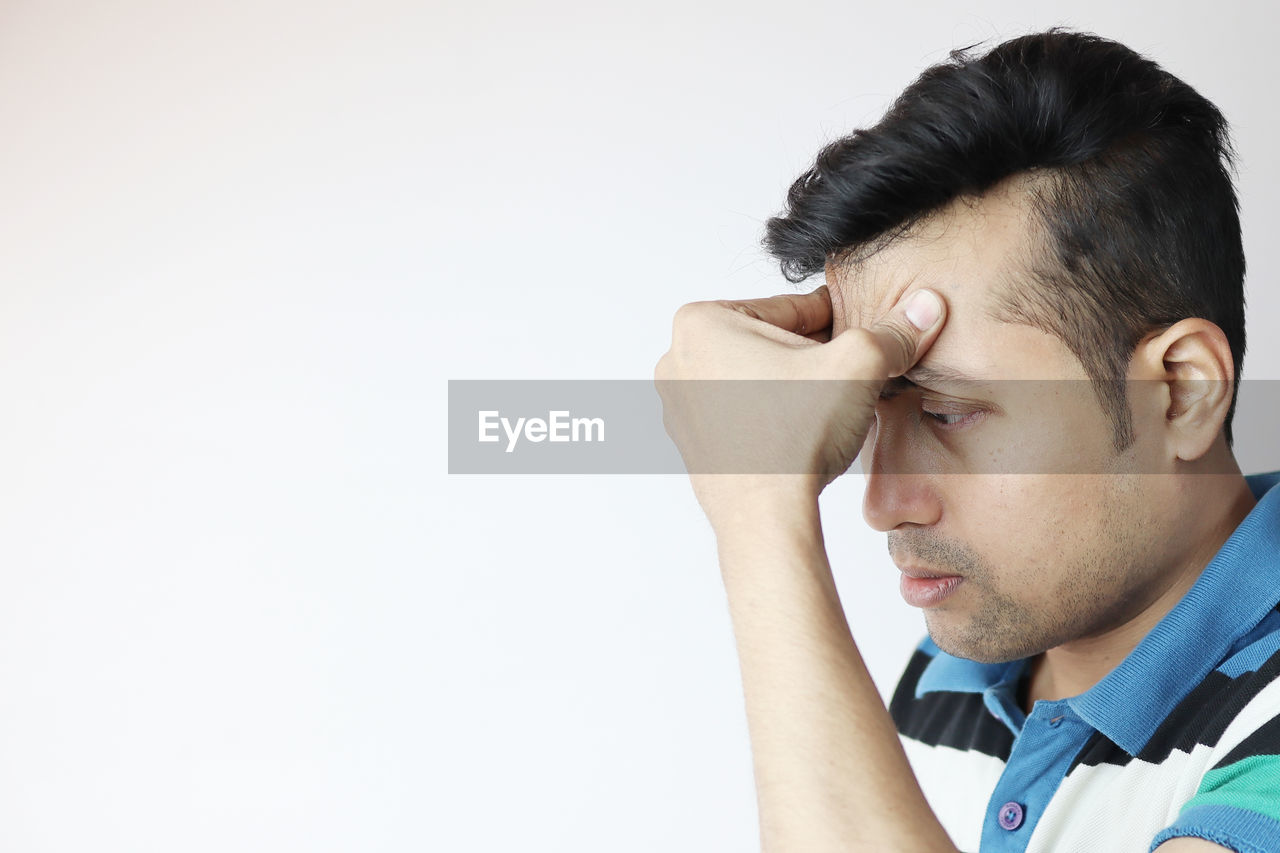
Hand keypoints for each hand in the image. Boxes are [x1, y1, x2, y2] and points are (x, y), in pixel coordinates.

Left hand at [654, 284, 946, 528]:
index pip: (792, 309)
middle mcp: (678, 358)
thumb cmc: (794, 439)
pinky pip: (744, 415)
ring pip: (758, 379)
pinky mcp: (692, 442)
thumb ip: (893, 331)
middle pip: (772, 344)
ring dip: (796, 388)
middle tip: (850, 379)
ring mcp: (680, 404)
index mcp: (700, 321)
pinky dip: (773, 418)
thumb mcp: (858, 365)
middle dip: (815, 359)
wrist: (767, 519)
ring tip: (829, 411)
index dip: (841, 324)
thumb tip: (926, 307)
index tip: (866, 335)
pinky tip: (803, 435)